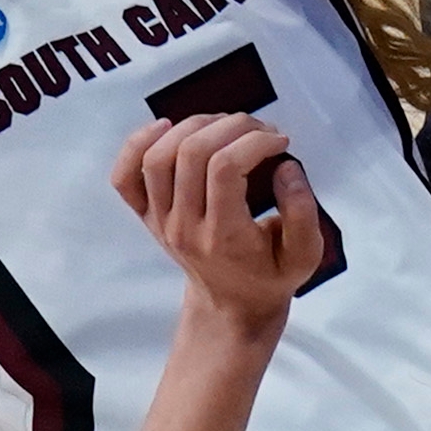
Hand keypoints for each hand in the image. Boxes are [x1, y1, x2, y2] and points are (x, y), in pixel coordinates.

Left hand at [109, 114, 324, 331]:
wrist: (232, 305)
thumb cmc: (270, 277)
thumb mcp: (305, 254)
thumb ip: (303, 211)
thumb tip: (285, 165)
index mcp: (223, 236)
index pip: (225, 168)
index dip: (254, 141)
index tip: (279, 140)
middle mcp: (184, 227)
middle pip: (191, 153)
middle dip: (231, 125)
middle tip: (259, 129)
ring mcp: (160, 221)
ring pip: (158, 157)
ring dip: (193, 126)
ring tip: (225, 125)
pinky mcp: (147, 215)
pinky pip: (124, 176)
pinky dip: (138, 144)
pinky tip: (165, 127)